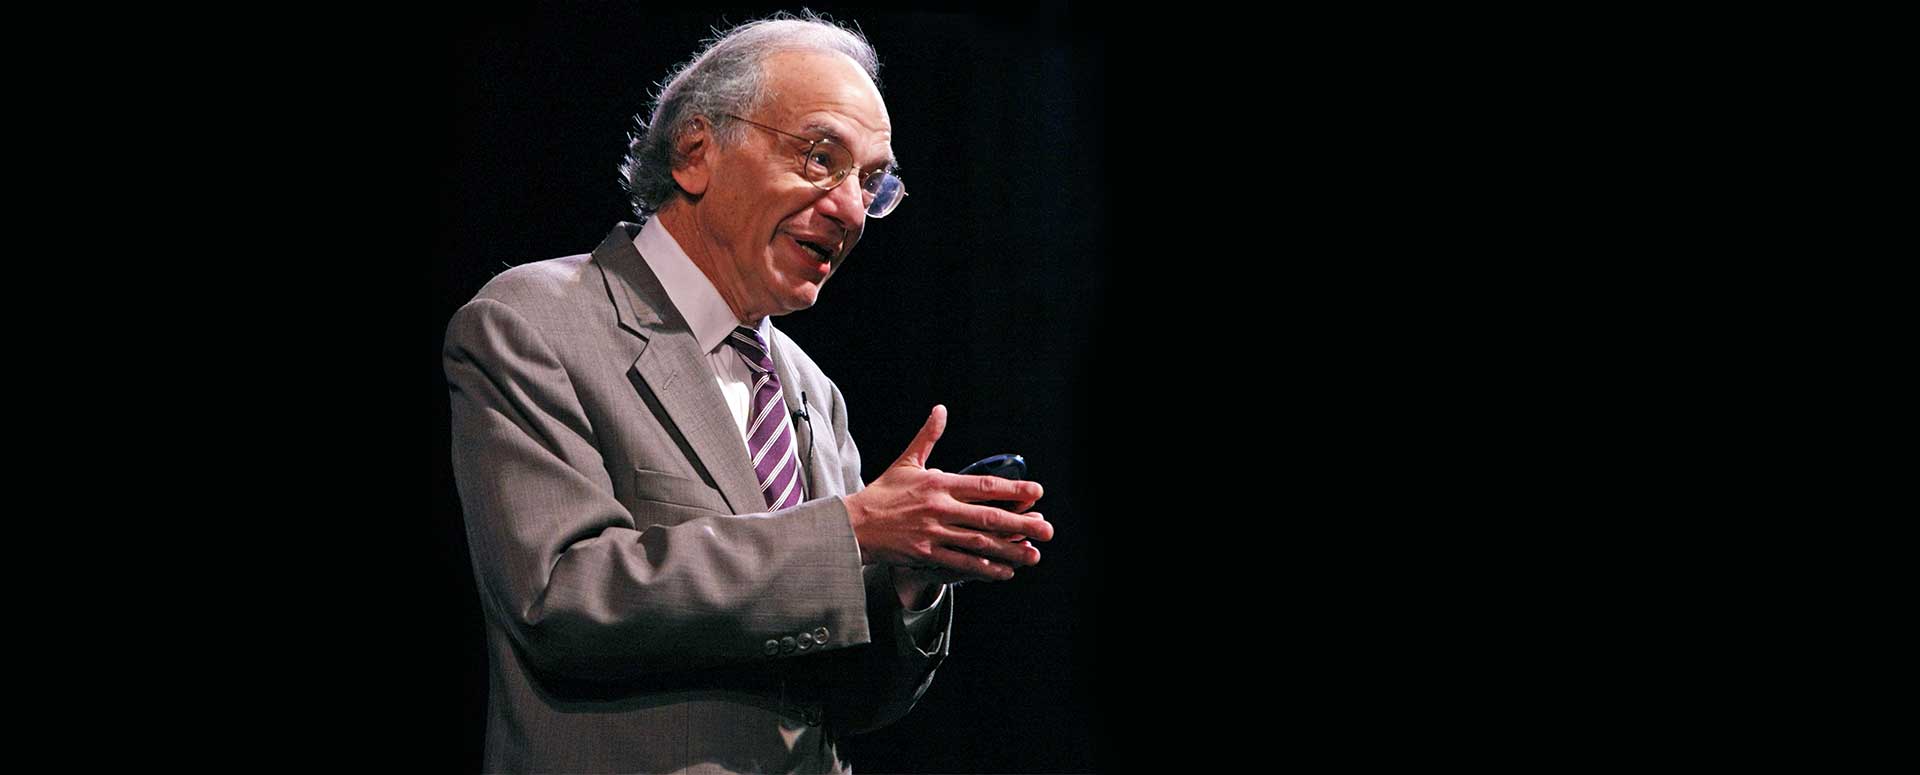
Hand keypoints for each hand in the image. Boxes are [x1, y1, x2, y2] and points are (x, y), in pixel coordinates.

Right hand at [843, 405, 1051, 583]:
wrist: (853, 525)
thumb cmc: (882, 493)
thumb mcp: (906, 462)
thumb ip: (928, 437)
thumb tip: (940, 410)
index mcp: (938, 484)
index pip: (983, 485)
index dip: (1013, 489)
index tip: (1037, 492)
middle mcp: (939, 509)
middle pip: (988, 517)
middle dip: (1021, 523)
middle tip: (1047, 529)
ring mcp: (933, 534)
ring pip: (979, 543)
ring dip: (1009, 550)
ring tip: (1033, 554)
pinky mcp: (926, 554)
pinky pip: (961, 563)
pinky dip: (985, 568)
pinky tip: (1005, 571)